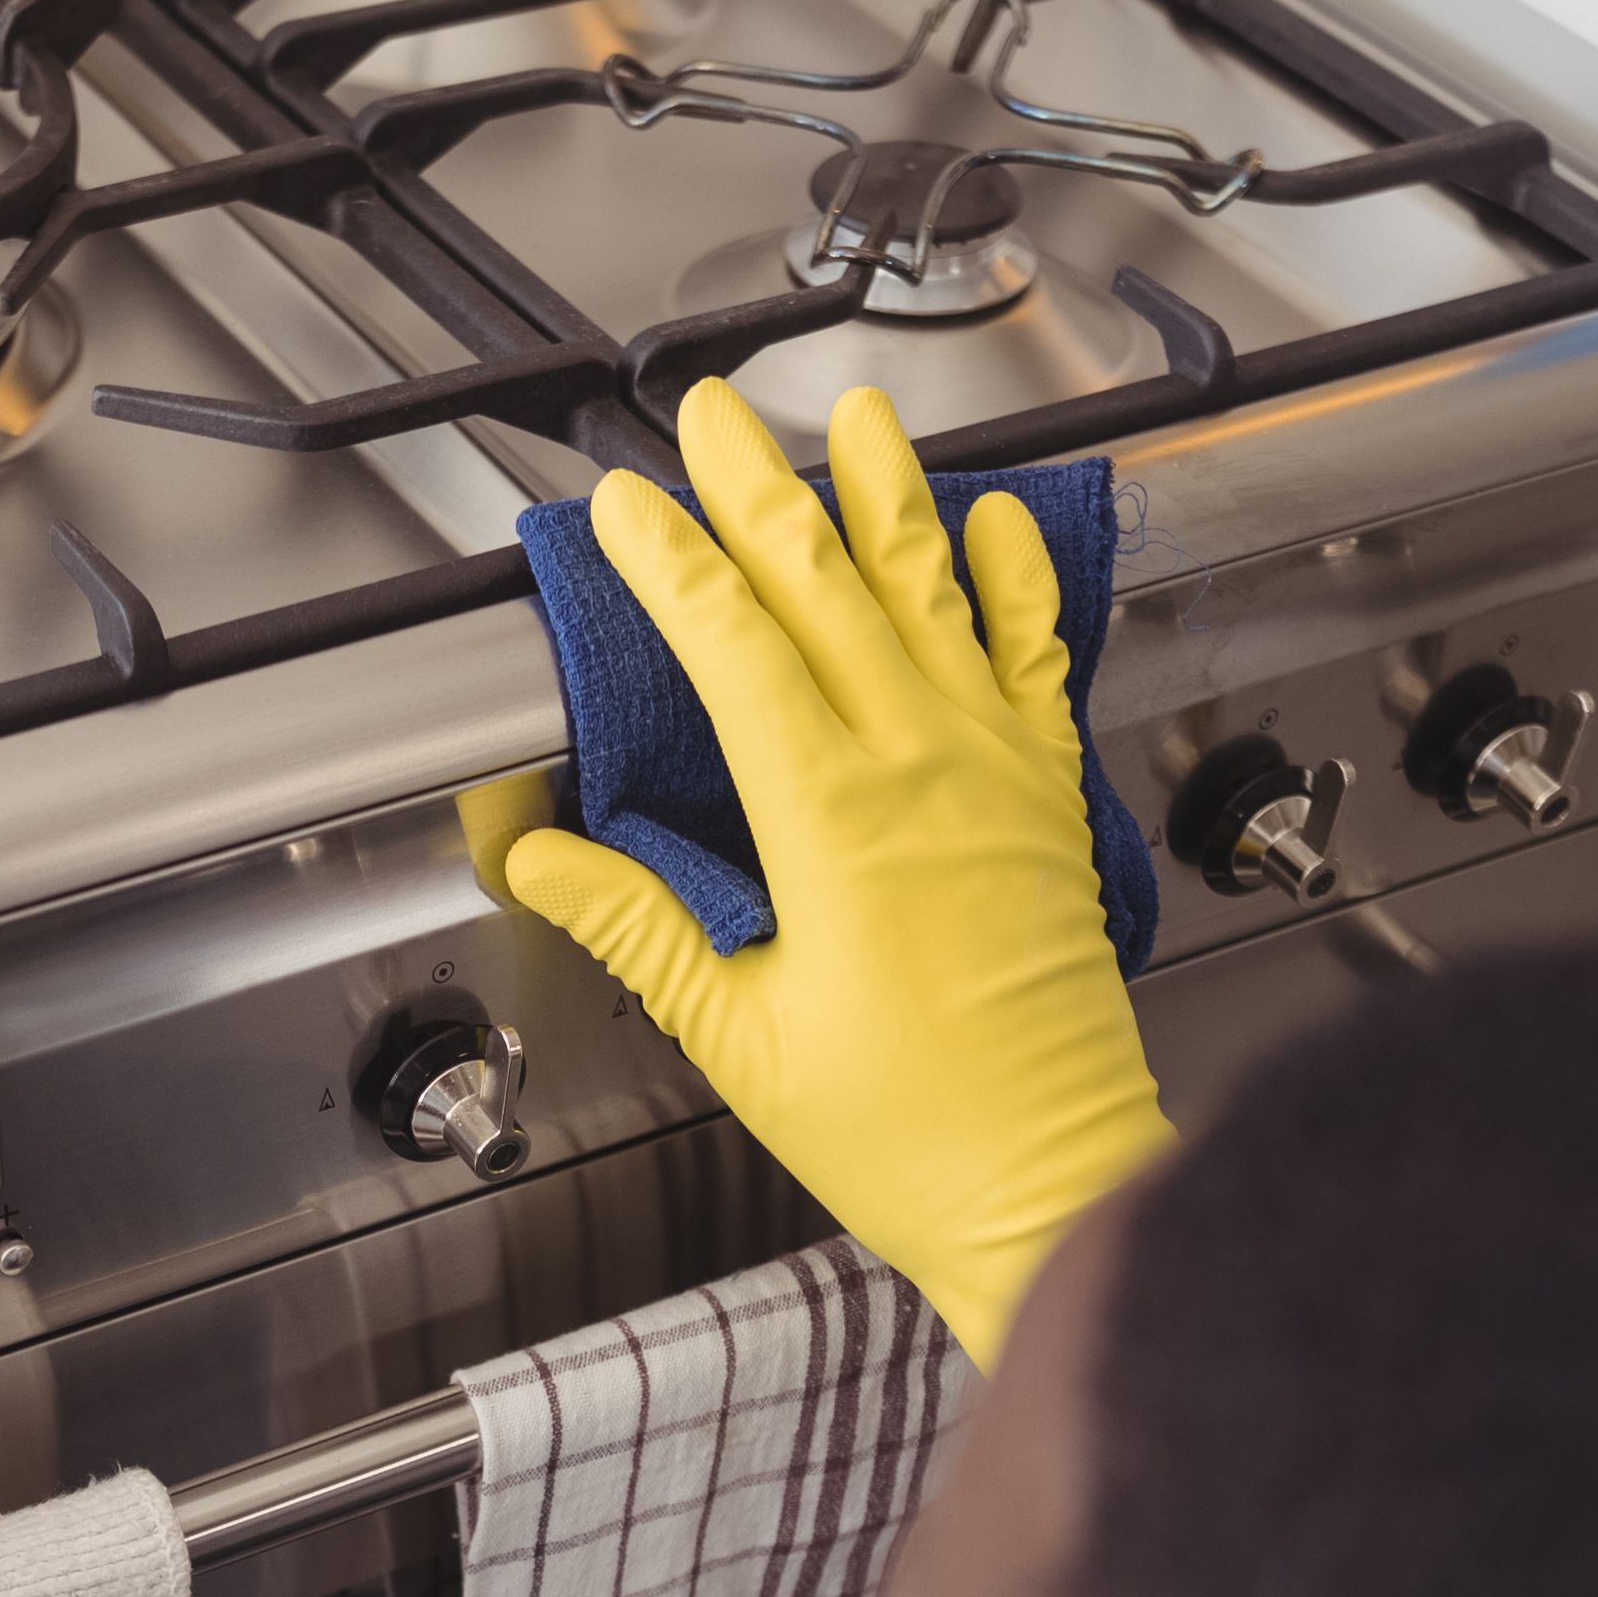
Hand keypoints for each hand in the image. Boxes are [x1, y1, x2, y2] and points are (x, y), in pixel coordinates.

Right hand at [500, 379, 1173, 1361]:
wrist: (1054, 1182)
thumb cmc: (912, 1134)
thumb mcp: (739, 1041)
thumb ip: (640, 930)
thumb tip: (544, 857)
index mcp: (835, 826)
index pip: (738, 649)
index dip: (673, 565)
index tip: (627, 507)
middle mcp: (925, 773)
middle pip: (830, 589)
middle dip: (760, 489)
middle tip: (714, 414)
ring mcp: (998, 775)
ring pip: (936, 597)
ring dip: (890, 495)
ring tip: (860, 416)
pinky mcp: (1047, 798)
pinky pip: (1034, 660)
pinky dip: (1013, 584)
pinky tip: (995, 526)